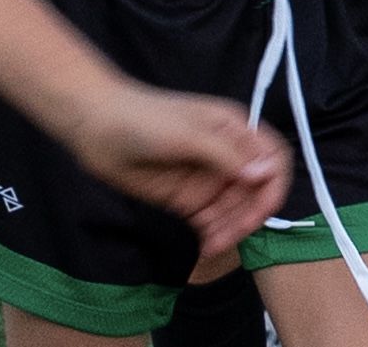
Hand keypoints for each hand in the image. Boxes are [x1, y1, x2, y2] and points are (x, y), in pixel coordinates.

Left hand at [64, 87, 291, 265]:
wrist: (95, 126)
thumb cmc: (143, 119)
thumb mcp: (188, 134)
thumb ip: (226, 155)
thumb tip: (264, 174)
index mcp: (235, 130)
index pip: (273, 159)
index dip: (273, 185)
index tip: (261, 209)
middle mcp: (226, 156)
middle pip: (256, 192)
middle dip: (249, 215)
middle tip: (230, 235)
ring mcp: (207, 179)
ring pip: (236, 211)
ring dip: (232, 230)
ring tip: (213, 245)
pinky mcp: (187, 200)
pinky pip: (212, 222)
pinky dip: (215, 236)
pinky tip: (206, 247)